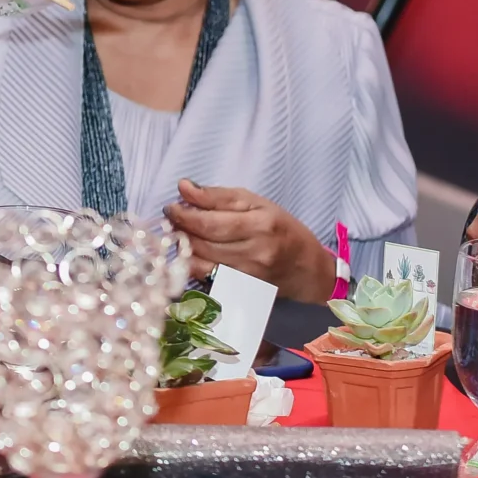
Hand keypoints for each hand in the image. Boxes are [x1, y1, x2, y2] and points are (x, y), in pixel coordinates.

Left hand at [163, 180, 337, 300]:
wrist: (305, 268)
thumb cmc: (280, 229)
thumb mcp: (256, 203)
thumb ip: (218, 196)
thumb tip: (184, 187)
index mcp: (261, 224)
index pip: (211, 222)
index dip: (184, 214)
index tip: (171, 206)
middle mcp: (255, 252)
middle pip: (202, 242)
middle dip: (180, 228)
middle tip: (172, 218)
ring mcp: (247, 275)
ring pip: (200, 261)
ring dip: (182, 245)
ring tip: (180, 232)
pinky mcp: (240, 290)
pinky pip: (205, 277)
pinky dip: (192, 263)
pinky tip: (192, 252)